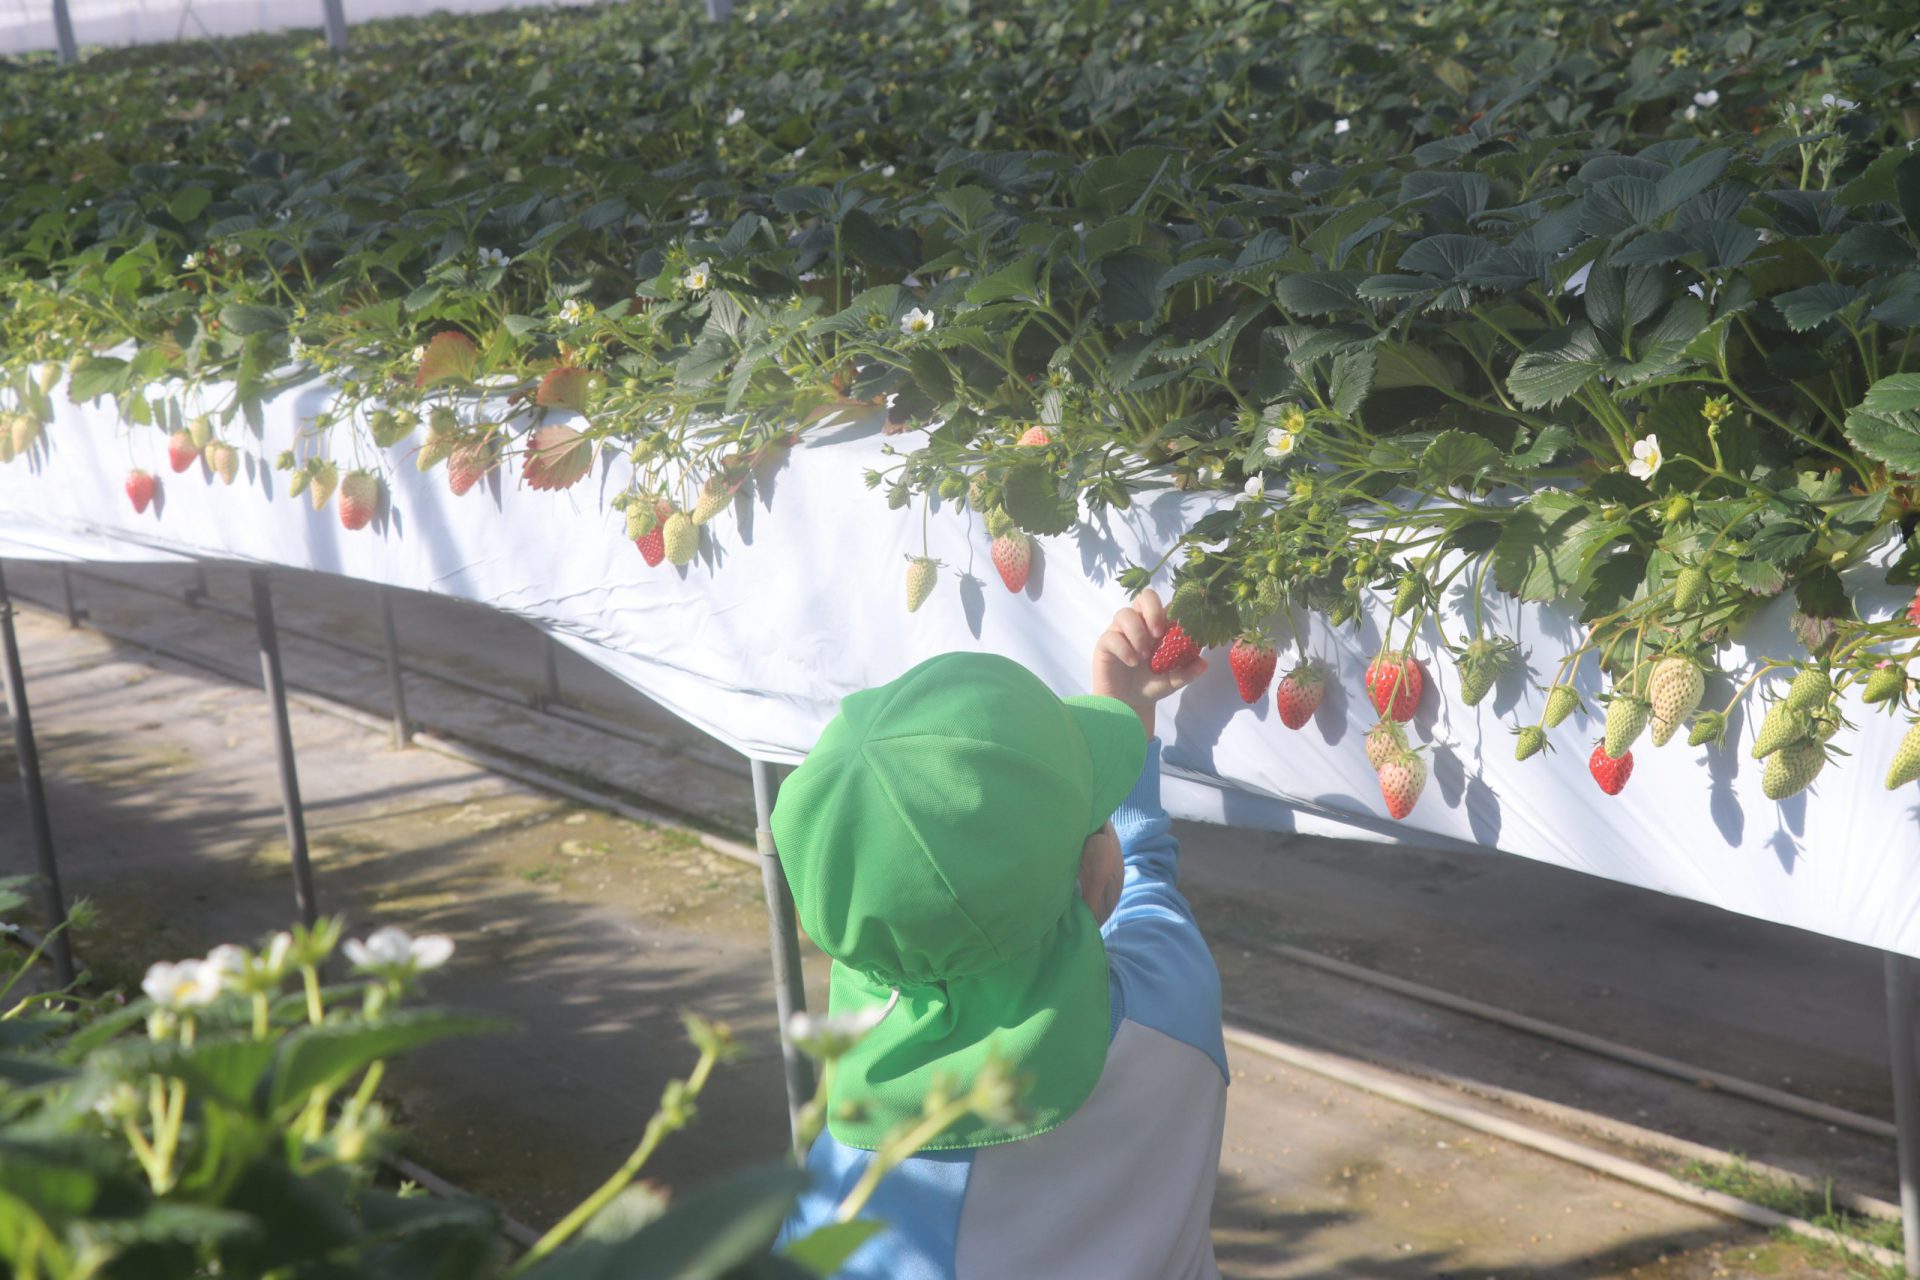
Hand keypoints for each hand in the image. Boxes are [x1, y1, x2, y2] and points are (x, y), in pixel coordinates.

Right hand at [1091, 589, 1206, 739]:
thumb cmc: (1151, 685)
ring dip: (1137, 633)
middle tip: (1159, 634)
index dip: (1174, 609)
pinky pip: (1112, 636)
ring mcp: (1120, 632)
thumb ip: (1188, 672)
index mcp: (1158, 626)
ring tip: (1144, 656)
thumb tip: (1203, 664)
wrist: (1129, 704)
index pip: (1165, 604)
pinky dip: (1124, 649)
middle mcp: (1139, 624)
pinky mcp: (1105, 644)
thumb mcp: (1174, 680)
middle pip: (1144, 596)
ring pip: (1125, 614)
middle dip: (1153, 611)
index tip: (1181, 626)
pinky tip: (1132, 662)